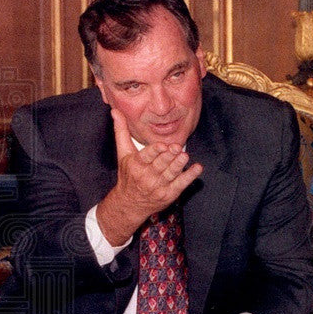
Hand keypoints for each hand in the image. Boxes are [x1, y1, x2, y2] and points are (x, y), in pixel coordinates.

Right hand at [97, 109, 203, 244]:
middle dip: (169, 156)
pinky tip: (197, 168)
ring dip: (179, 165)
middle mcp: (146, 176)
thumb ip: (121, 131)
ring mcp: (159, 186)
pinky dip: (189, 176)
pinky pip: (181, 184)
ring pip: (171, 173)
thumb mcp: (123, 153)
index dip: (155, 151)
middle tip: (178, 147)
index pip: (146, 156)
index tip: (163, 145)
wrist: (130, 203)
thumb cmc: (128, 174)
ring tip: (185, 156)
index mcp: (136, 164)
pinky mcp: (169, 194)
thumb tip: (115, 110)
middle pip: (160, 164)